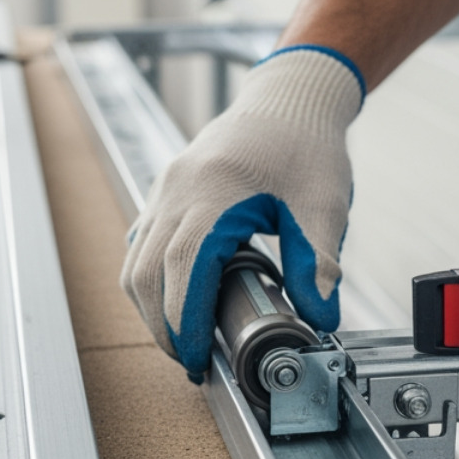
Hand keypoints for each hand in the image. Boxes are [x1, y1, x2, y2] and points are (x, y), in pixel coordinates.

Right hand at [120, 46, 362, 376]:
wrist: (291, 97)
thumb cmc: (307, 144)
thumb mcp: (323, 206)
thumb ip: (318, 264)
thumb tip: (319, 319)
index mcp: (214, 191)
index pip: (181, 268)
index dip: (182, 320)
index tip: (197, 357)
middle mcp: (178, 189)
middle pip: (146, 272)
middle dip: (164, 325)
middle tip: (193, 361)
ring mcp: (165, 189)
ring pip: (135, 261)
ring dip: (152, 306)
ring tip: (185, 338)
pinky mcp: (165, 191)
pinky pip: (141, 244)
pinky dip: (150, 280)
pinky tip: (179, 299)